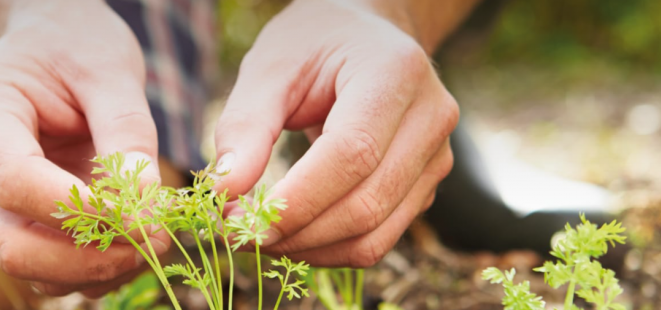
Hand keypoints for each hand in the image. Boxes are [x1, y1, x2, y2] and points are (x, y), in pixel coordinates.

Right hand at [0, 0, 165, 296]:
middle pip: (12, 243)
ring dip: (96, 270)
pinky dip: (94, 269)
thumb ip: (127, 135)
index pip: (15, 181)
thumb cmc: (79, 46)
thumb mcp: (111, 73)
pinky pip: (47, 266)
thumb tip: (144, 209)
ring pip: (29, 265)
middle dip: (89, 257)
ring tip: (155, 241)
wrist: (56, 45)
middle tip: (156, 240)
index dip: (82, 210)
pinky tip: (136, 243)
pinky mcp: (16, 219)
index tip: (144, 216)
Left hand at [214, 0, 458, 266]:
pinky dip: (327, 248)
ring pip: (374, 235)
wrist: (365, 37)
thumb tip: (225, 193)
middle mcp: (430, 118)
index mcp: (396, 72)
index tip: (236, 219)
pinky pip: (377, 239)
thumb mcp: (271, 66)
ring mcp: (435, 157)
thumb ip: (246, 125)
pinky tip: (290, 233)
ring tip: (258, 235)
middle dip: (294, 233)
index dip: (295, 200)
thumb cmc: (314, 44)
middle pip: (366, 204)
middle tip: (236, 233)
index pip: (353, 153)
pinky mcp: (423, 187)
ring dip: (308, 250)